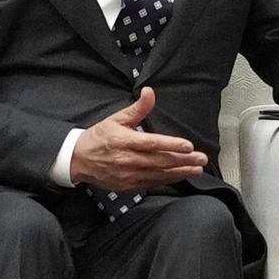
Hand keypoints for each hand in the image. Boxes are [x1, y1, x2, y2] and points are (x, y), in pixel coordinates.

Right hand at [70, 88, 208, 192]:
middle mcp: (126, 160)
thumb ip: (138, 108)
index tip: (189, 146)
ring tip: (197, 170)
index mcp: (124, 141)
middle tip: (202, 159)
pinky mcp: (127, 186)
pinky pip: (151, 183)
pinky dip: (167, 180)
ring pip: (158, 174)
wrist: (77, 159)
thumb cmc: (99, 137)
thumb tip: (150, 91)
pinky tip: (180, 176)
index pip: (152, 144)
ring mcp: (127, 175)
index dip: (172, 145)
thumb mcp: (117, 119)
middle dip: (183, 160)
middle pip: (160, 161)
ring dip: (180, 172)